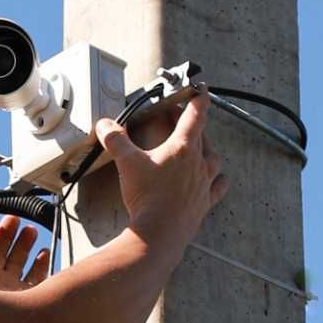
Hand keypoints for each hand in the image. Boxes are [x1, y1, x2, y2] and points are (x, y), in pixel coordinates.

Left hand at [0, 212, 47, 289]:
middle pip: (2, 250)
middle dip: (8, 233)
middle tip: (14, 219)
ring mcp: (10, 287)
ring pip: (18, 260)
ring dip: (25, 244)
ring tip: (30, 230)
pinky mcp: (26, 296)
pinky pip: (35, 277)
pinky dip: (41, 264)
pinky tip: (44, 252)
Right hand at [92, 89, 225, 250]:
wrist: (159, 235)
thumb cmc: (148, 198)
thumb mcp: (127, 164)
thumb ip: (116, 140)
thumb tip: (105, 124)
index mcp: (183, 148)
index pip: (196, 115)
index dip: (199, 98)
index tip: (202, 88)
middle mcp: (199, 163)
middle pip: (202, 136)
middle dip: (194, 124)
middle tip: (183, 121)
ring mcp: (205, 184)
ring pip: (214, 160)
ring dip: (208, 151)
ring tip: (200, 149)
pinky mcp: (205, 203)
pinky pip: (218, 187)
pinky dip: (217, 180)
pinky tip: (213, 180)